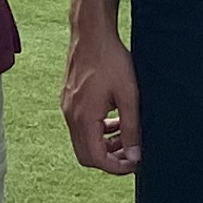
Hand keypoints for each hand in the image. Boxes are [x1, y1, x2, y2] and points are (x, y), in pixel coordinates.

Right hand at [63, 26, 140, 174]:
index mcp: (84, 118)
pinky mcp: (69, 100)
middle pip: (86, 155)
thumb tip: (135, 156)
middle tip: (131, 155)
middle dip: (109, 160)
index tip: (135, 164)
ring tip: (126, 137)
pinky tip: (114, 120)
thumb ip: (131, 129)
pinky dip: (97, 132)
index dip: (116, 168)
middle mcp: (71, 116)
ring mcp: (67, 108)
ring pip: (83, 141)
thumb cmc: (111, 60)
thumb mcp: (129, 96)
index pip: (96, 159)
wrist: (91, 34)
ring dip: (104, 146)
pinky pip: (80, 127)